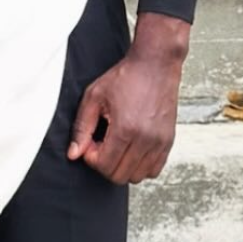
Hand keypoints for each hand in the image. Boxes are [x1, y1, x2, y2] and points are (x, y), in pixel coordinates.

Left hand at [67, 12, 189, 184]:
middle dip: (105, 164)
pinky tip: (132, 148)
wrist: (155, 64)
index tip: (91, 142)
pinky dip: (140, 166)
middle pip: (120, 176)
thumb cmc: (126, 77)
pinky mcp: (169, 141)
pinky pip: (154, 170)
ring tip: (117, 145)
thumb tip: (74, 154)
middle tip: (102, 143)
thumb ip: (82, 127)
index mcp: (126, 128)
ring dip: (123, 166)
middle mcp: (146, 139)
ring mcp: (160, 142)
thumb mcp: (94, 96)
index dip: (91, 158)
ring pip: (137, 177)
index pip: (105, 165)